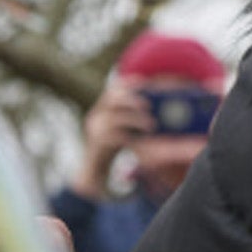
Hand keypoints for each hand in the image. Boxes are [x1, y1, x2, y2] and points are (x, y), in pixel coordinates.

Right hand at [73, 82, 149, 198]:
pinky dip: (129, 136)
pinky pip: (112, 137)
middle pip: (111, 98)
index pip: (113, 90)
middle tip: (149, 105)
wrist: (94, 170)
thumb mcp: (124, 127)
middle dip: (132, 99)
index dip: (128, 84)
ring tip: (152, 125)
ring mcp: (95, 130)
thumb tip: (157, 106)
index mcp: (102, 109)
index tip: (143, 81)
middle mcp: (96, 116)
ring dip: (135, 119)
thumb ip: (133, 116)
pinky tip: (141, 138)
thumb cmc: (113, 146)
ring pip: (114, 117)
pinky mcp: (97, 145)